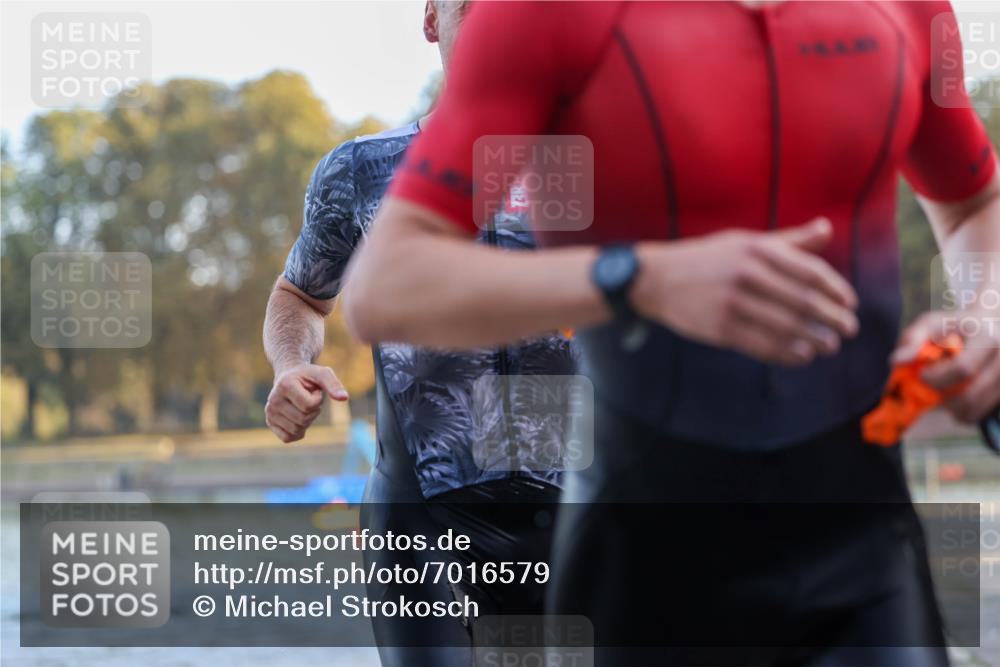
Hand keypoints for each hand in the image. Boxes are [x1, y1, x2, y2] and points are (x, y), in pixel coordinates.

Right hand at [265, 364, 347, 442]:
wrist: (290, 376)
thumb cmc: (309, 375)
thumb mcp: (323, 374)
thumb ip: (334, 384)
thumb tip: (344, 398)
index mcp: (284, 385)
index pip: (309, 405)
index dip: (318, 400)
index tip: (313, 390)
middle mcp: (273, 400)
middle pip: (303, 419)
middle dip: (313, 411)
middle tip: (308, 398)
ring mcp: (270, 413)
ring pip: (297, 430)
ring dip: (307, 420)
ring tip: (302, 406)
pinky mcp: (270, 423)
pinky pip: (288, 438)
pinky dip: (298, 432)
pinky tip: (297, 418)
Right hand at [631, 218, 859, 365]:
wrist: (657, 279)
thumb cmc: (708, 259)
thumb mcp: (745, 242)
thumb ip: (788, 240)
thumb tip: (826, 229)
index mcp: (757, 249)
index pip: (809, 271)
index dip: (836, 290)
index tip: (850, 303)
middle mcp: (747, 274)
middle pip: (802, 301)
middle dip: (832, 319)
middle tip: (849, 330)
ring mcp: (733, 303)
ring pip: (786, 327)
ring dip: (814, 340)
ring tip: (829, 346)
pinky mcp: (720, 328)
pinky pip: (762, 345)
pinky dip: (787, 353)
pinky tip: (802, 355)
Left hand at [893, 309, 999, 422]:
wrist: (988, 325)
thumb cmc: (953, 326)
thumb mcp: (930, 323)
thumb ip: (912, 339)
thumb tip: (897, 360)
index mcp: (987, 337)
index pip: (963, 368)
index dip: (937, 377)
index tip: (922, 375)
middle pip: (970, 396)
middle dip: (942, 399)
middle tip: (929, 391)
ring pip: (974, 410)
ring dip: (951, 409)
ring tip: (941, 395)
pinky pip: (980, 414)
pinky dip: (962, 413)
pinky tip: (955, 399)